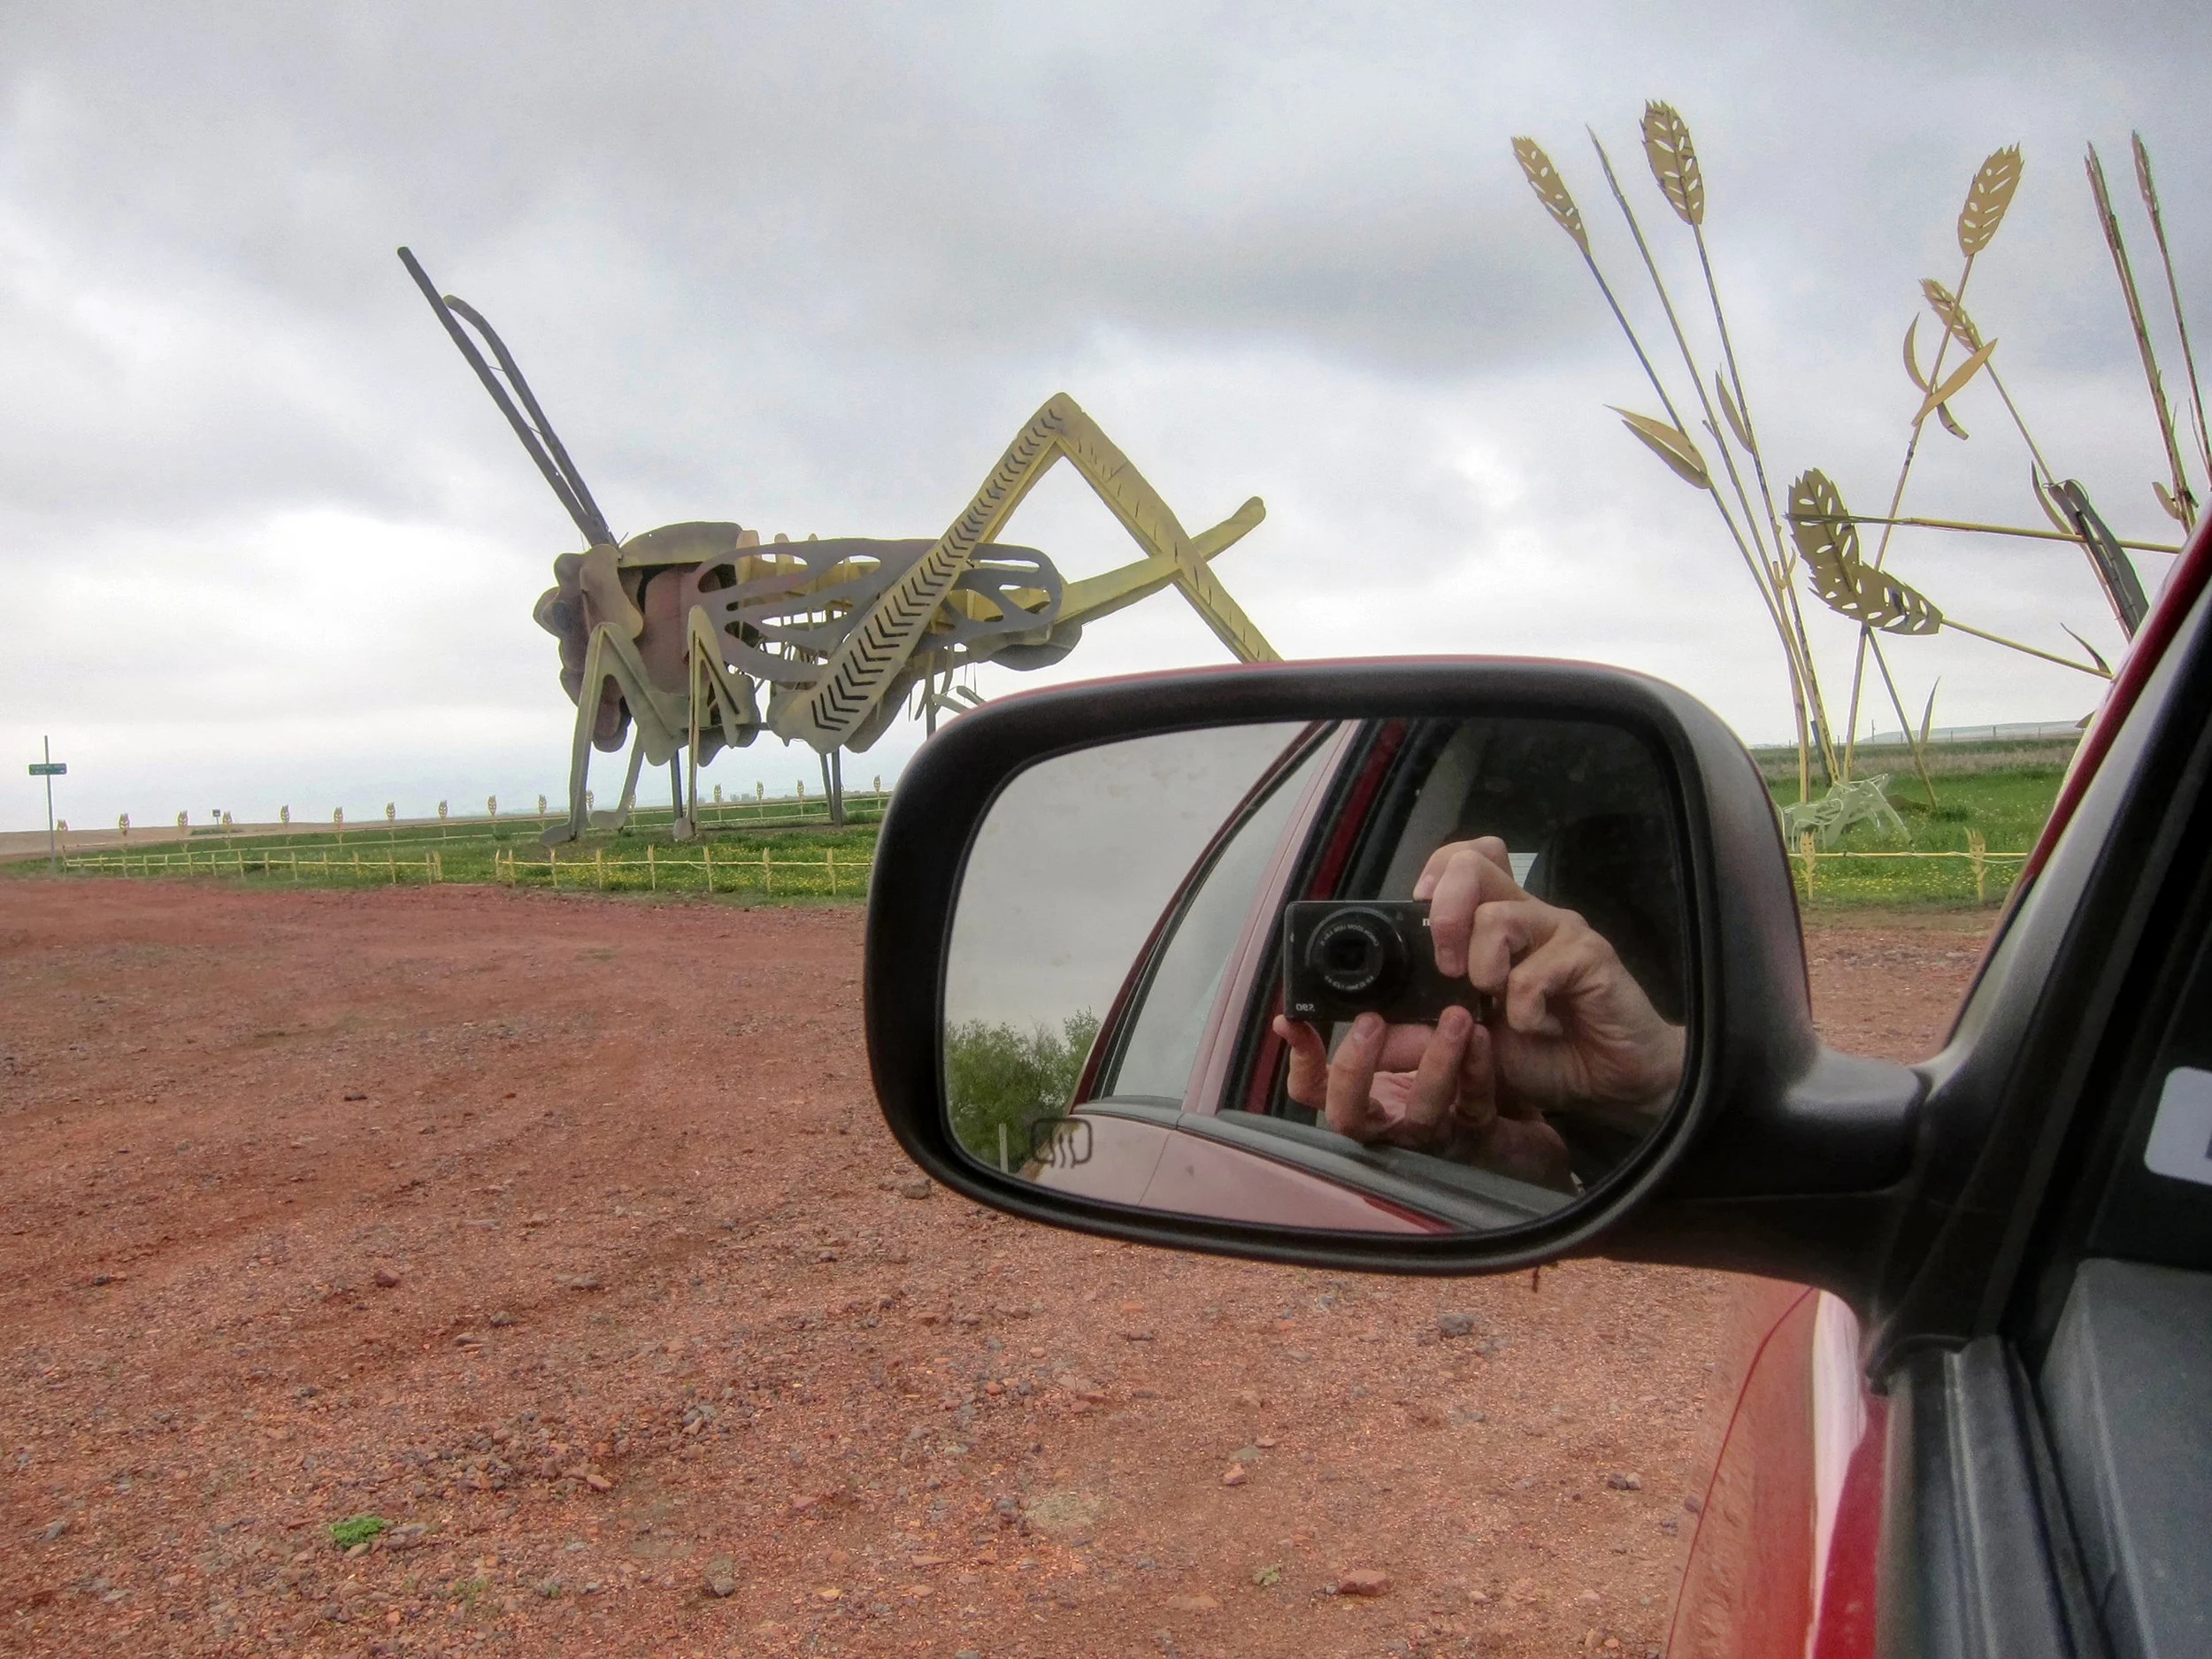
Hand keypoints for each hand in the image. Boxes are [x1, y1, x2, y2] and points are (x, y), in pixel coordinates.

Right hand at [1272, 1008, 1572, 1190]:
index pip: (1313, 1094)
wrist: (1520, 1121)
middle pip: (1349, 1115)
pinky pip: (1474, 1100)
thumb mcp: (1409, 1043)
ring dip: (1433, 1062)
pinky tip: (1479, 1034)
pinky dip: (1476, 1067)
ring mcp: (1433, 1131)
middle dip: (1353, 1069)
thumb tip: (1364, 979)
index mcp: (1367, 1100)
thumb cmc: (1453, 1077)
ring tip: (1452, 1018)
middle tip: (1369, 1021)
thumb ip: (1384, 1023)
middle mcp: (1390, 1122)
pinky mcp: (1478, 1130)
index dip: (1298, 1064)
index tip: (1292, 1022)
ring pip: (1421, 1109)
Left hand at [1416, 837, 1682, 1118]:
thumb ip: (1423, 1034)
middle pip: (1473, 864)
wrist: (1609, 1079)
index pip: (1463, 859)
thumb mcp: (1469, 1044)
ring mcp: (1558, 930)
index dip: (1434, 874)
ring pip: (1498, 915)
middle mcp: (1526, 914)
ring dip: (1483, 968)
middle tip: (1449, 968)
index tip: (1421, 915)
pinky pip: (1537, 969)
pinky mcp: (1589, 955)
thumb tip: (1370, 1033)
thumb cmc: (1542, 1052)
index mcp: (1497, 920)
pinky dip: (1525, 1009)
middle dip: (1445, 914)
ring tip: (1496, 1002)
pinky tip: (1539, 1027)